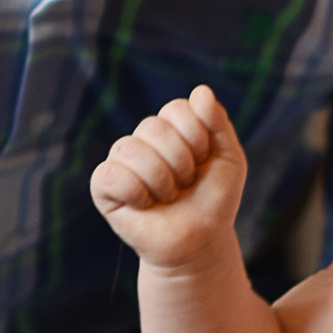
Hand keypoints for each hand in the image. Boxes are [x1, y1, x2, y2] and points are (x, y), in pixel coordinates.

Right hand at [91, 84, 244, 270]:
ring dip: (161, 180)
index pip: (177, 109)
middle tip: (185, 185)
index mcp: (171, 127)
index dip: (198, 138)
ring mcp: (121, 161)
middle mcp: (143, 139)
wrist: (200, 242)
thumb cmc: (213, 200)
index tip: (204, 162)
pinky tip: (145, 204)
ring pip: (132, 148)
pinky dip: (136, 192)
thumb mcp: (229, 158)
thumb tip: (200, 90)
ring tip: (167, 197)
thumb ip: (218, 122)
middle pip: (155, 128)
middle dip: (181, 162)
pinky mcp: (104, 186)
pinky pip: (112, 174)